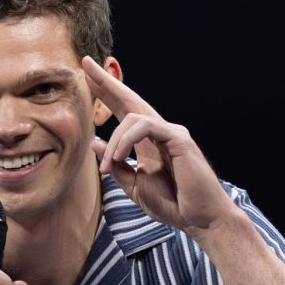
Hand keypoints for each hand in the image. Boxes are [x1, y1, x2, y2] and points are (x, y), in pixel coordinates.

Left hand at [83, 56, 236, 234]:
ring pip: (133, 118)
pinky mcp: (179, 139)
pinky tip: (118, 158)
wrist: (199, 219)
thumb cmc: (173, 204)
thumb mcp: (135, 187)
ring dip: (113, 142)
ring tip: (106, 167)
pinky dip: (127, 140)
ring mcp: (170, 133)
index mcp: (148, 143)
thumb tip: (95, 143)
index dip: (106, 95)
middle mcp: (159, 133)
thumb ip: (117, 167)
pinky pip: (146, 127)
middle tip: (85, 64)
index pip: (124, 113)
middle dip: (107, 84)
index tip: (87, 78)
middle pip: (130, 101)